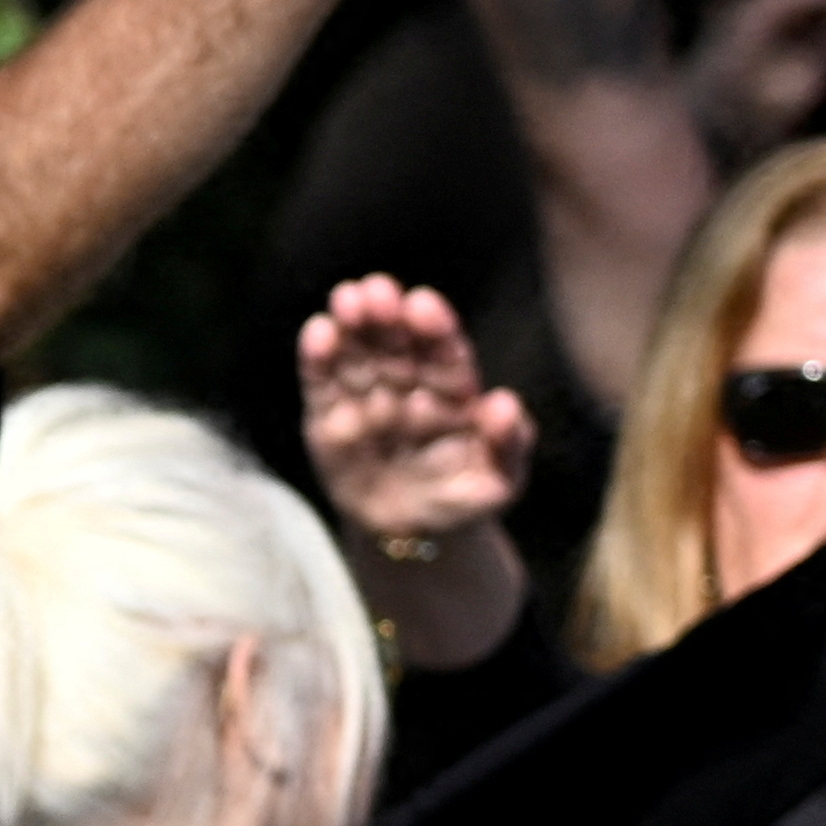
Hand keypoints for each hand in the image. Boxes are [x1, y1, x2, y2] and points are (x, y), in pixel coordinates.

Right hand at [292, 277, 527, 548]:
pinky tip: (318, 331)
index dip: (435, 330)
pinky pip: (322, 386)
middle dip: (388, 317)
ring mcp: (367, 399)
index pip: (444, 355)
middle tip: (378, 290)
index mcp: (454, 393)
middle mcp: (409, 386)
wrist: (412, 534)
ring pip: (358, 355)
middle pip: (398, 345)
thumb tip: (504, 403)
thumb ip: (509, 444)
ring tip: (346, 298)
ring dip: (351, 326)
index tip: (423, 304)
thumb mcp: (498, 482)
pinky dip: (317, 360)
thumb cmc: (462, 499)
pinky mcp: (328, 420)